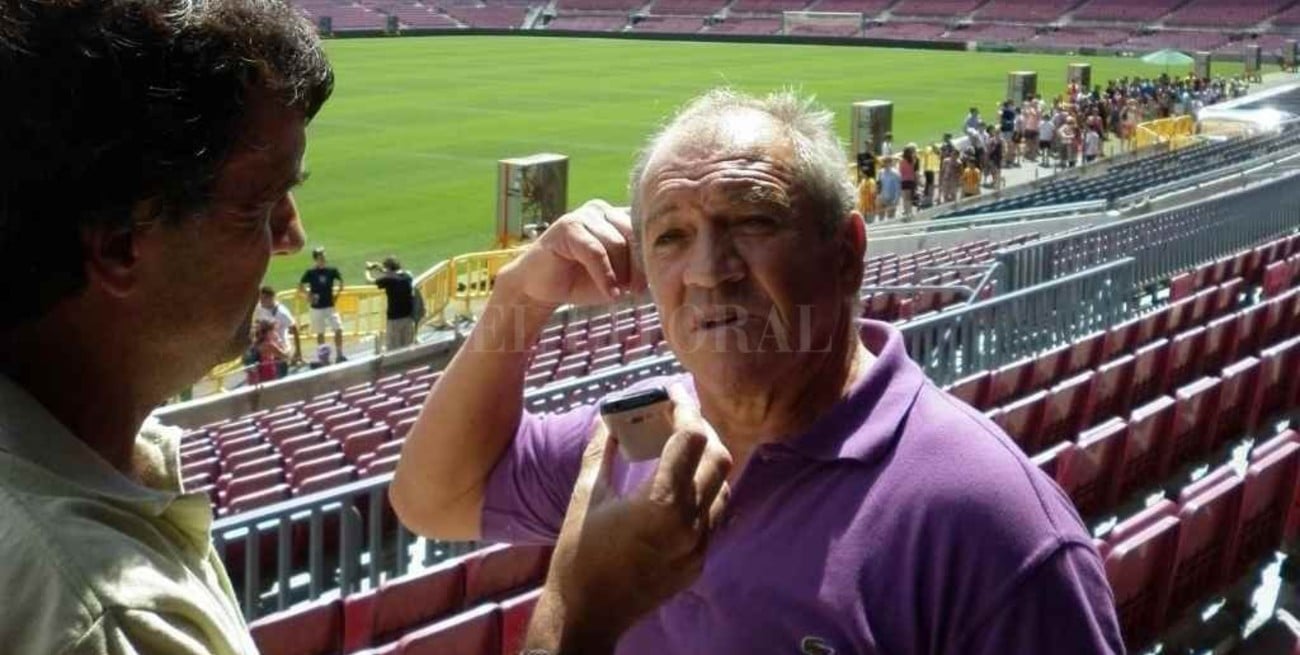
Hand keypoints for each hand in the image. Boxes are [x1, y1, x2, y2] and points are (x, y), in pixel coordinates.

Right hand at [496, 200, 645, 308]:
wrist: (540, 288)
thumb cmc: (581, 281)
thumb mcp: (617, 276)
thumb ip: (638, 268)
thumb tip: (666, 270)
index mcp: (617, 216)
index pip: (645, 227)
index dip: (653, 253)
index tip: (659, 279)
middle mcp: (602, 210)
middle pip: (634, 234)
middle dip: (639, 266)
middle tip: (637, 291)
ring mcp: (584, 215)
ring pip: (616, 243)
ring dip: (621, 274)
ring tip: (619, 294)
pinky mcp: (567, 227)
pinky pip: (595, 251)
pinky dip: (605, 276)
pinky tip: (610, 293)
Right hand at [526, 384, 731, 652]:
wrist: (586, 614)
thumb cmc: (578, 554)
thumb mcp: (586, 494)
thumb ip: (603, 448)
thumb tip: (610, 413)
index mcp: (661, 504)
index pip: (692, 438)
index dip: (685, 408)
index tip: (673, 391)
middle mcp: (689, 525)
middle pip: (719, 458)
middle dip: (702, 431)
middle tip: (679, 418)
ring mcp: (698, 548)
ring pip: (723, 488)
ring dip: (707, 463)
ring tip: (681, 450)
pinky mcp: (698, 564)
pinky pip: (714, 518)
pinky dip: (703, 494)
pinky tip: (679, 487)